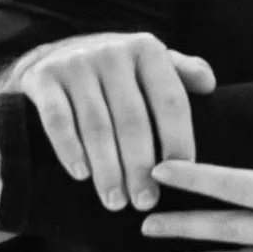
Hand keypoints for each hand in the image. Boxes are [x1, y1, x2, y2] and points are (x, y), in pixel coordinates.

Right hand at [5, 33, 216, 211]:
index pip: (170, 101)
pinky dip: (70, 151)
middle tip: (145, 202)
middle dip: (140, 167)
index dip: (178, 141)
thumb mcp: (148, 62)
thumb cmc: (115, 71)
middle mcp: (111, 52)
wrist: (52, 55)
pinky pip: (58, 121)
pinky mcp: (44, 79)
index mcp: (146, 49)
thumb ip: (181, 70)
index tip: (182, 175)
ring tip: (116, 201)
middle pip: (133, 120)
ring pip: (97, 127)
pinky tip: (81, 176)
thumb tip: (209, 84)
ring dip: (108, 170)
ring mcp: (75, 64)